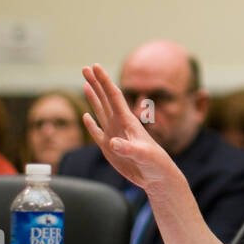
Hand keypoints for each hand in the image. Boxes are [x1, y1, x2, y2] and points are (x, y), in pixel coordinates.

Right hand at [80, 63, 181, 193]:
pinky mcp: (110, 149)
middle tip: (85, 68)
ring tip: (85, 84)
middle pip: (105, 99)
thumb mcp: (144, 155)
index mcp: (128, 121)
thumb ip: (129, 148)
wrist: (158, 177)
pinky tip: (86, 116)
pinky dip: (91, 124)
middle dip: (95, 83)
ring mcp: (114, 135)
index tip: (95, 66)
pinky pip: (97, 133)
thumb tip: (112, 143)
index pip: (114, 96)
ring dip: (93, 98)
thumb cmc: (155, 164)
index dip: (104, 81)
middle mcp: (120, 124)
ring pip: (100, 111)